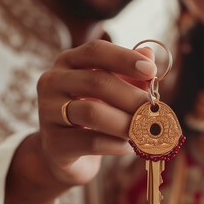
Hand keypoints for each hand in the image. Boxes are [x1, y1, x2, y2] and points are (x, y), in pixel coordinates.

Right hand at [36, 40, 156, 185]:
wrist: (63, 153)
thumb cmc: (93, 114)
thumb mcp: (113, 90)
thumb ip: (130, 74)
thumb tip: (150, 54)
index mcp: (68, 62)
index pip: (96, 50)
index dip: (125, 58)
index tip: (151, 70)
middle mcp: (53, 82)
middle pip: (96, 82)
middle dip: (131, 96)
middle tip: (155, 109)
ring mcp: (48, 113)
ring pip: (92, 112)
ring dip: (126, 122)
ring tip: (145, 130)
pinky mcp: (53, 143)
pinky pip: (91, 142)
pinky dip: (117, 144)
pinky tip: (129, 146)